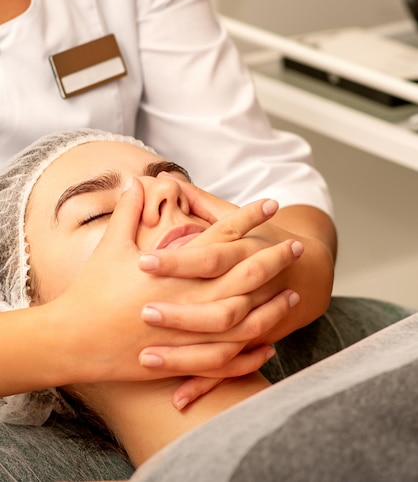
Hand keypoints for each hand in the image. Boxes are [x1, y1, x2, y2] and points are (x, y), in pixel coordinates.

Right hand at [47, 178, 299, 387]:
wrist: (73, 340)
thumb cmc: (91, 292)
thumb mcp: (111, 246)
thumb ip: (129, 211)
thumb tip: (136, 179)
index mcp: (175, 267)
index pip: (222, 236)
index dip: (249, 218)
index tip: (272, 204)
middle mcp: (189, 298)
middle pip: (244, 275)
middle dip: (274, 259)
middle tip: (297, 247)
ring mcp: (190, 332)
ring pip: (245, 318)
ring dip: (272, 305)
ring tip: (294, 294)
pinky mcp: (184, 358)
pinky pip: (229, 356)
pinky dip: (251, 350)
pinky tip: (269, 342)